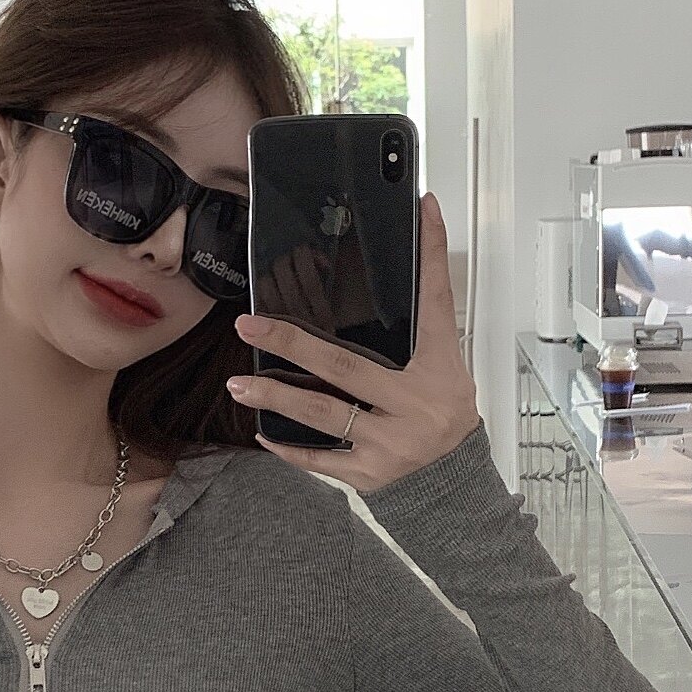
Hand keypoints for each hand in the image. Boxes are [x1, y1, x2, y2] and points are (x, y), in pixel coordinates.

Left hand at [228, 192, 478, 492]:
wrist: (452, 482)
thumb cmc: (440, 413)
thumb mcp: (443, 365)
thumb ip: (423, 322)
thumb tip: (410, 259)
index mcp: (437, 368)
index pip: (434, 304)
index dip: (430, 255)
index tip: (422, 210)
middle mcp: (414, 404)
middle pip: (344, 367)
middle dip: (291, 343)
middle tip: (250, 325)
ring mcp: (390, 442)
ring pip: (322, 415)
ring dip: (276, 397)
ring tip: (239, 383)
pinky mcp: (369, 474)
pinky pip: (320, 460)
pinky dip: (289, 447)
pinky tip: (262, 430)